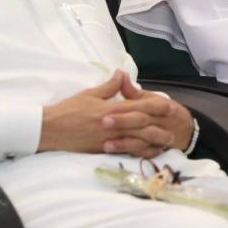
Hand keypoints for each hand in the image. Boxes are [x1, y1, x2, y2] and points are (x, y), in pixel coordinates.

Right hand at [37, 70, 186, 157]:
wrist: (51, 129)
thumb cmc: (69, 110)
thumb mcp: (89, 94)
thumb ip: (109, 87)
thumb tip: (121, 74)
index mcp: (111, 109)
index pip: (139, 107)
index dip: (156, 106)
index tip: (170, 106)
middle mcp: (113, 125)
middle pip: (142, 126)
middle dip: (160, 125)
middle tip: (175, 127)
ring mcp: (109, 140)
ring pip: (137, 141)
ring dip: (154, 142)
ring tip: (167, 142)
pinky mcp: (104, 151)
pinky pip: (126, 152)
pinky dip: (139, 152)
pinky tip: (148, 153)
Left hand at [103, 78, 193, 155]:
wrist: (187, 129)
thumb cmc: (164, 111)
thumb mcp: (151, 98)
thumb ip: (133, 91)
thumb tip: (120, 74)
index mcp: (153, 106)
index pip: (139, 106)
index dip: (124, 108)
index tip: (106, 111)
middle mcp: (155, 121)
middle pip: (139, 121)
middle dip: (122, 122)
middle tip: (103, 122)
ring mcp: (155, 138)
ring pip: (141, 141)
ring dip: (124, 144)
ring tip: (106, 145)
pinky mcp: (155, 150)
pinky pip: (145, 154)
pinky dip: (133, 155)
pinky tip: (119, 158)